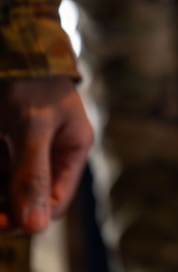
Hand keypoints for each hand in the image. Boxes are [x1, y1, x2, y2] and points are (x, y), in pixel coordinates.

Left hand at [0, 76, 92, 232]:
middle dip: (6, 207)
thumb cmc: (29, 82)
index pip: (55, 202)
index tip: (0, 222)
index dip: (29, 217)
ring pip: (8, 190)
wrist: (10, 47)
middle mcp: (50, 155)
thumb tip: (37, 227)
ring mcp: (24, 151)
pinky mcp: (4, 147)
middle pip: (29, 199)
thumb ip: (34, 174)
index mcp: (72, 150)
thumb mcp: (33, 127)